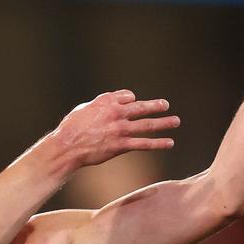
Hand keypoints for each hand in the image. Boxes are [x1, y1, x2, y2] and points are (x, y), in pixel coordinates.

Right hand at [55, 90, 179, 169]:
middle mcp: (117, 112)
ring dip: (164, 123)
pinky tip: (170, 143)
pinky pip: (144, 143)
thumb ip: (100, 105)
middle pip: (141, 108)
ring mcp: (121, 129)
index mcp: (107, 101)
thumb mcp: (84, 109)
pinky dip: (159, 143)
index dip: (132, 101)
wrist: (68, 145)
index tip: (134, 104)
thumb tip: (109, 105)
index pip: (128, 97)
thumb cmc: (72, 128)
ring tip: (176, 122)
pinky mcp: (122, 145)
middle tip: (166, 106)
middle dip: (156, 107)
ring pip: (147, 125)